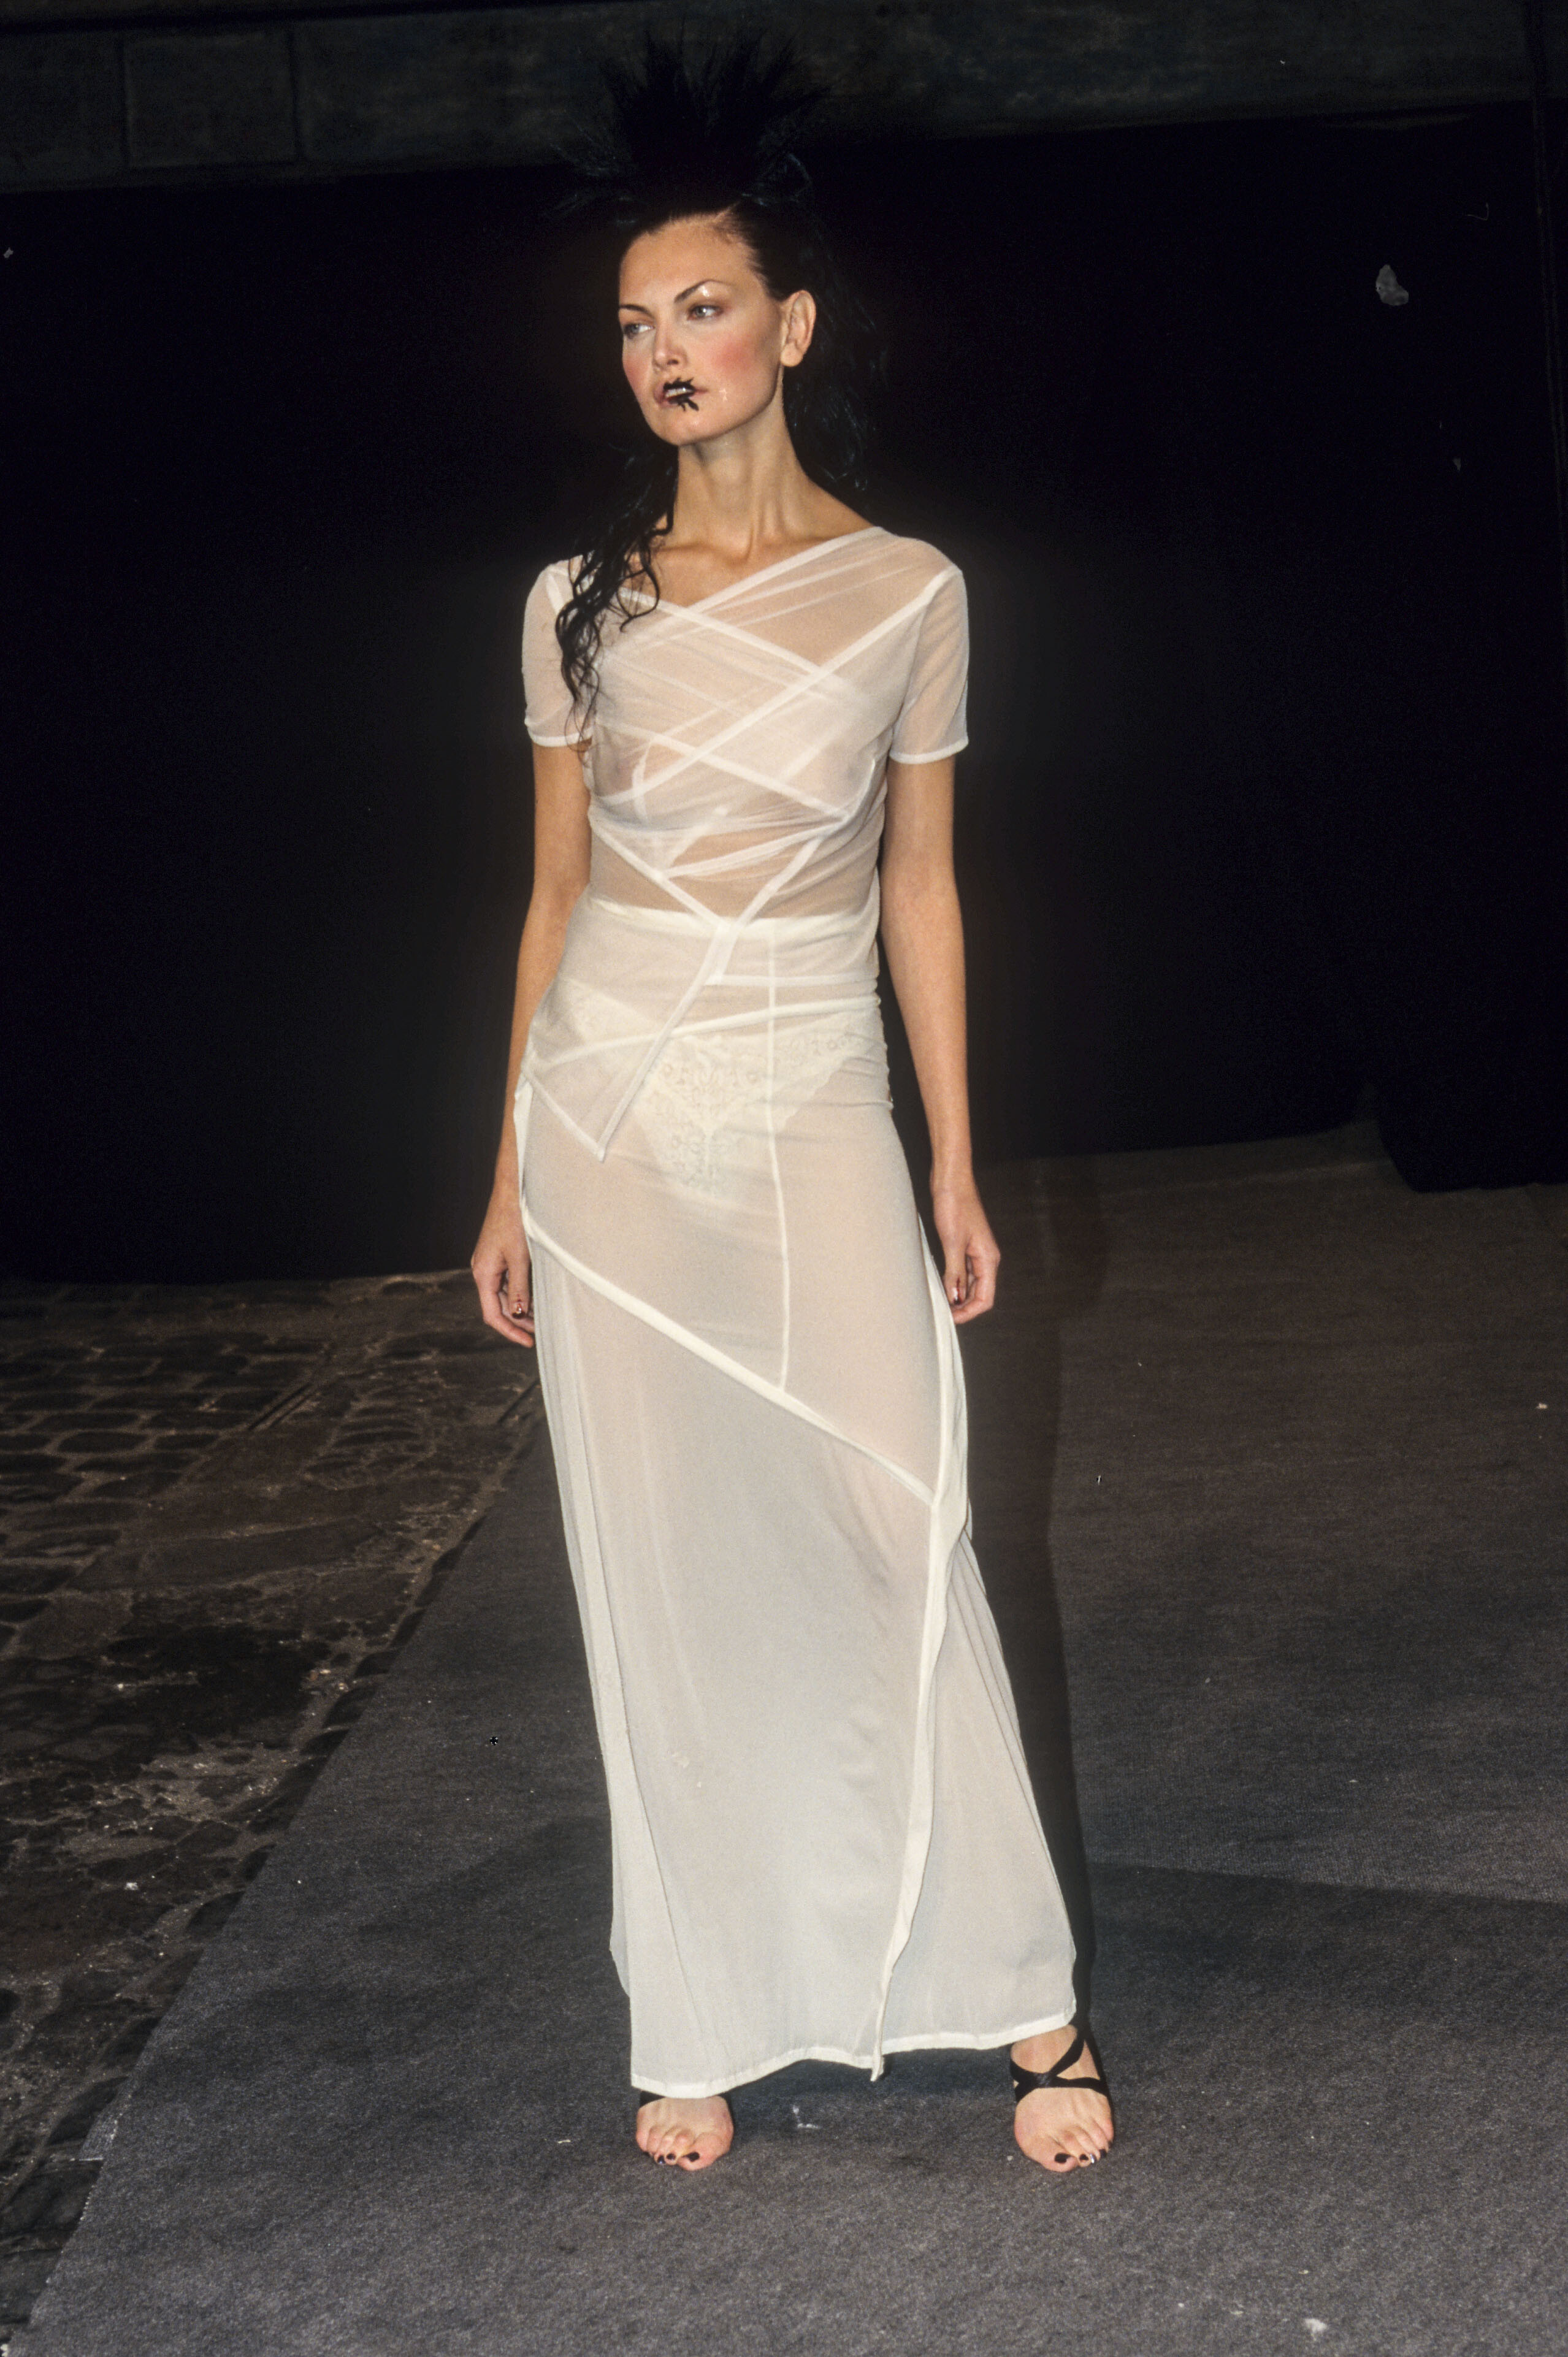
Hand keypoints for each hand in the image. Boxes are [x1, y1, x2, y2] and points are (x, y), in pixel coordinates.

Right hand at [471, 1188, 534, 1346]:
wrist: (513, 1192)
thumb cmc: (515, 1222)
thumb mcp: (520, 1258)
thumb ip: (520, 1287)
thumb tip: (519, 1314)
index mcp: (483, 1274)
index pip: (493, 1314)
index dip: (510, 1331)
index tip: (528, 1342)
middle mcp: (483, 1270)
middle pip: (499, 1306)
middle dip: (518, 1321)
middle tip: (541, 1332)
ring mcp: (490, 1263)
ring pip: (505, 1294)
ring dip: (521, 1307)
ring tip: (543, 1318)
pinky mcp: (498, 1255)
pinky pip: (508, 1281)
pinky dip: (521, 1292)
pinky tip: (537, 1296)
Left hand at [931, 1178, 999, 1323]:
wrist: (951, 1181)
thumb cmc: (954, 1205)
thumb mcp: (952, 1242)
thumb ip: (955, 1272)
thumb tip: (955, 1298)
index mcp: (988, 1258)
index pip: (986, 1297)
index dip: (970, 1312)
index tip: (951, 1318)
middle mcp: (985, 1258)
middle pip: (980, 1294)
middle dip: (963, 1307)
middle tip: (943, 1314)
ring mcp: (975, 1252)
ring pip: (971, 1284)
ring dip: (958, 1296)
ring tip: (940, 1304)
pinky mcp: (965, 1246)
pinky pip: (962, 1272)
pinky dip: (953, 1282)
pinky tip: (941, 1286)